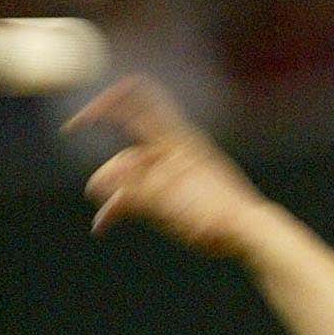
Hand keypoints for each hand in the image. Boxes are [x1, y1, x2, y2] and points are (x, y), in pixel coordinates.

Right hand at [64, 75, 268, 254]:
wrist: (254, 235)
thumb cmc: (218, 217)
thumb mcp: (172, 206)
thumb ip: (135, 193)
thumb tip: (97, 182)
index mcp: (175, 139)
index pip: (135, 99)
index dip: (104, 103)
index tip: (79, 124)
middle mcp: (173, 151)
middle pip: (129, 151)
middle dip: (109, 172)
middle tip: (94, 192)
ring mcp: (176, 172)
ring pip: (134, 177)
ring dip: (114, 196)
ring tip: (102, 222)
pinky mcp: (179, 192)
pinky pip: (144, 193)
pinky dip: (126, 205)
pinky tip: (107, 222)